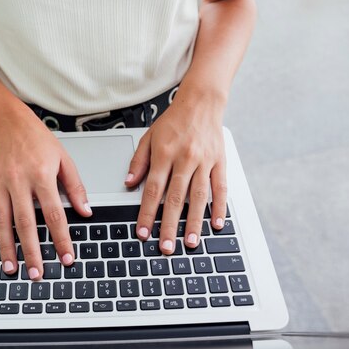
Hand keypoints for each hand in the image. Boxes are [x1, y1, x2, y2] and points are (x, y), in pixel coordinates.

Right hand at [0, 108, 91, 279]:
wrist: (8, 121)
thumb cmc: (37, 139)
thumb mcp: (64, 159)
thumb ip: (75, 187)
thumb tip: (85, 211)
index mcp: (41, 176)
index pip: (54, 215)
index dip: (61, 239)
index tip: (66, 258)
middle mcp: (18, 182)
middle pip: (26, 224)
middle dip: (32, 252)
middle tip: (37, 274)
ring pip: (1, 222)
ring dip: (5, 248)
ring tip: (11, 268)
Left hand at [125, 91, 227, 253]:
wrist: (202, 102)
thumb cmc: (173, 121)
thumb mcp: (149, 136)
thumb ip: (139, 161)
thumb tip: (128, 183)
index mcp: (165, 153)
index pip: (153, 190)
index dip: (147, 213)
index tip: (143, 232)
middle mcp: (185, 158)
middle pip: (176, 198)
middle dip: (169, 225)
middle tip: (166, 247)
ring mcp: (205, 161)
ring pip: (199, 197)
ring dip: (194, 222)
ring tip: (190, 242)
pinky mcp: (220, 162)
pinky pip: (220, 188)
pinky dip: (219, 207)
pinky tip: (216, 224)